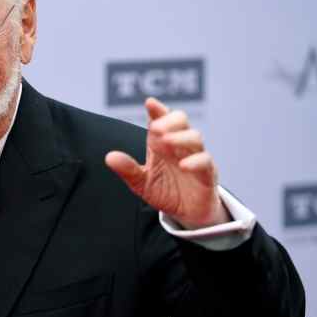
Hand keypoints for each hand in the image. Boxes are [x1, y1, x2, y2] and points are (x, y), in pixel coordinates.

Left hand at [105, 98, 229, 229]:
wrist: (186, 213)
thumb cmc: (166, 191)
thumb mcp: (141, 183)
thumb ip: (128, 169)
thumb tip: (109, 157)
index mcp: (161, 144)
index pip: (161, 120)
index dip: (157, 111)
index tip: (150, 103)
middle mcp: (179, 146)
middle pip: (181, 121)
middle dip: (169, 120)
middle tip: (155, 128)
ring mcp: (195, 157)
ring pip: (195, 137)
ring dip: (180, 137)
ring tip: (166, 141)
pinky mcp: (207, 173)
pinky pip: (205, 162)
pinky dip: (195, 161)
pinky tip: (183, 165)